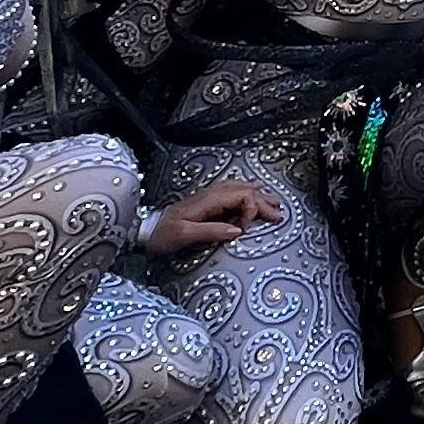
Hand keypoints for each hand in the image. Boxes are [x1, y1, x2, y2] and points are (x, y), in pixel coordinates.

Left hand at [144, 180, 277, 258]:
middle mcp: (211, 194)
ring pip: (240, 188)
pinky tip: (253, 192)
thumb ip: (212, 231)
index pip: (241, 196)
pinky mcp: (207, 202)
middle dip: (263, 201)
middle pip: (244, 190)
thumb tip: (238, 229)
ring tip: (275, 202)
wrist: (144, 231)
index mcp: (208, 200)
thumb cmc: (162, 235)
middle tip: (279, 215)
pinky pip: (233, 191)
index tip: (247, 229)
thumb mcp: (184, 235)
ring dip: (258, 195)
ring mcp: (209, 196)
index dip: (251, 210)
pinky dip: (247, 192)